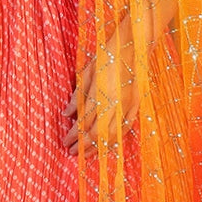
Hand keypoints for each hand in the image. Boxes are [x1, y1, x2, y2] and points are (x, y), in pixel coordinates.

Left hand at [62, 28, 139, 155]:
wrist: (134, 47)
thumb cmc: (108, 56)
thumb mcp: (87, 73)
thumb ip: (77, 96)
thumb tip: (66, 114)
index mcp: (99, 95)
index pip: (83, 123)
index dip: (74, 135)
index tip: (65, 142)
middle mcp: (114, 105)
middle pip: (97, 134)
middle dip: (83, 146)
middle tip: (72, 152)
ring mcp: (127, 107)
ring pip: (111, 135)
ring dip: (98, 147)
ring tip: (87, 154)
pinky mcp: (136, 106)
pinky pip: (125, 129)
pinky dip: (115, 139)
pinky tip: (108, 145)